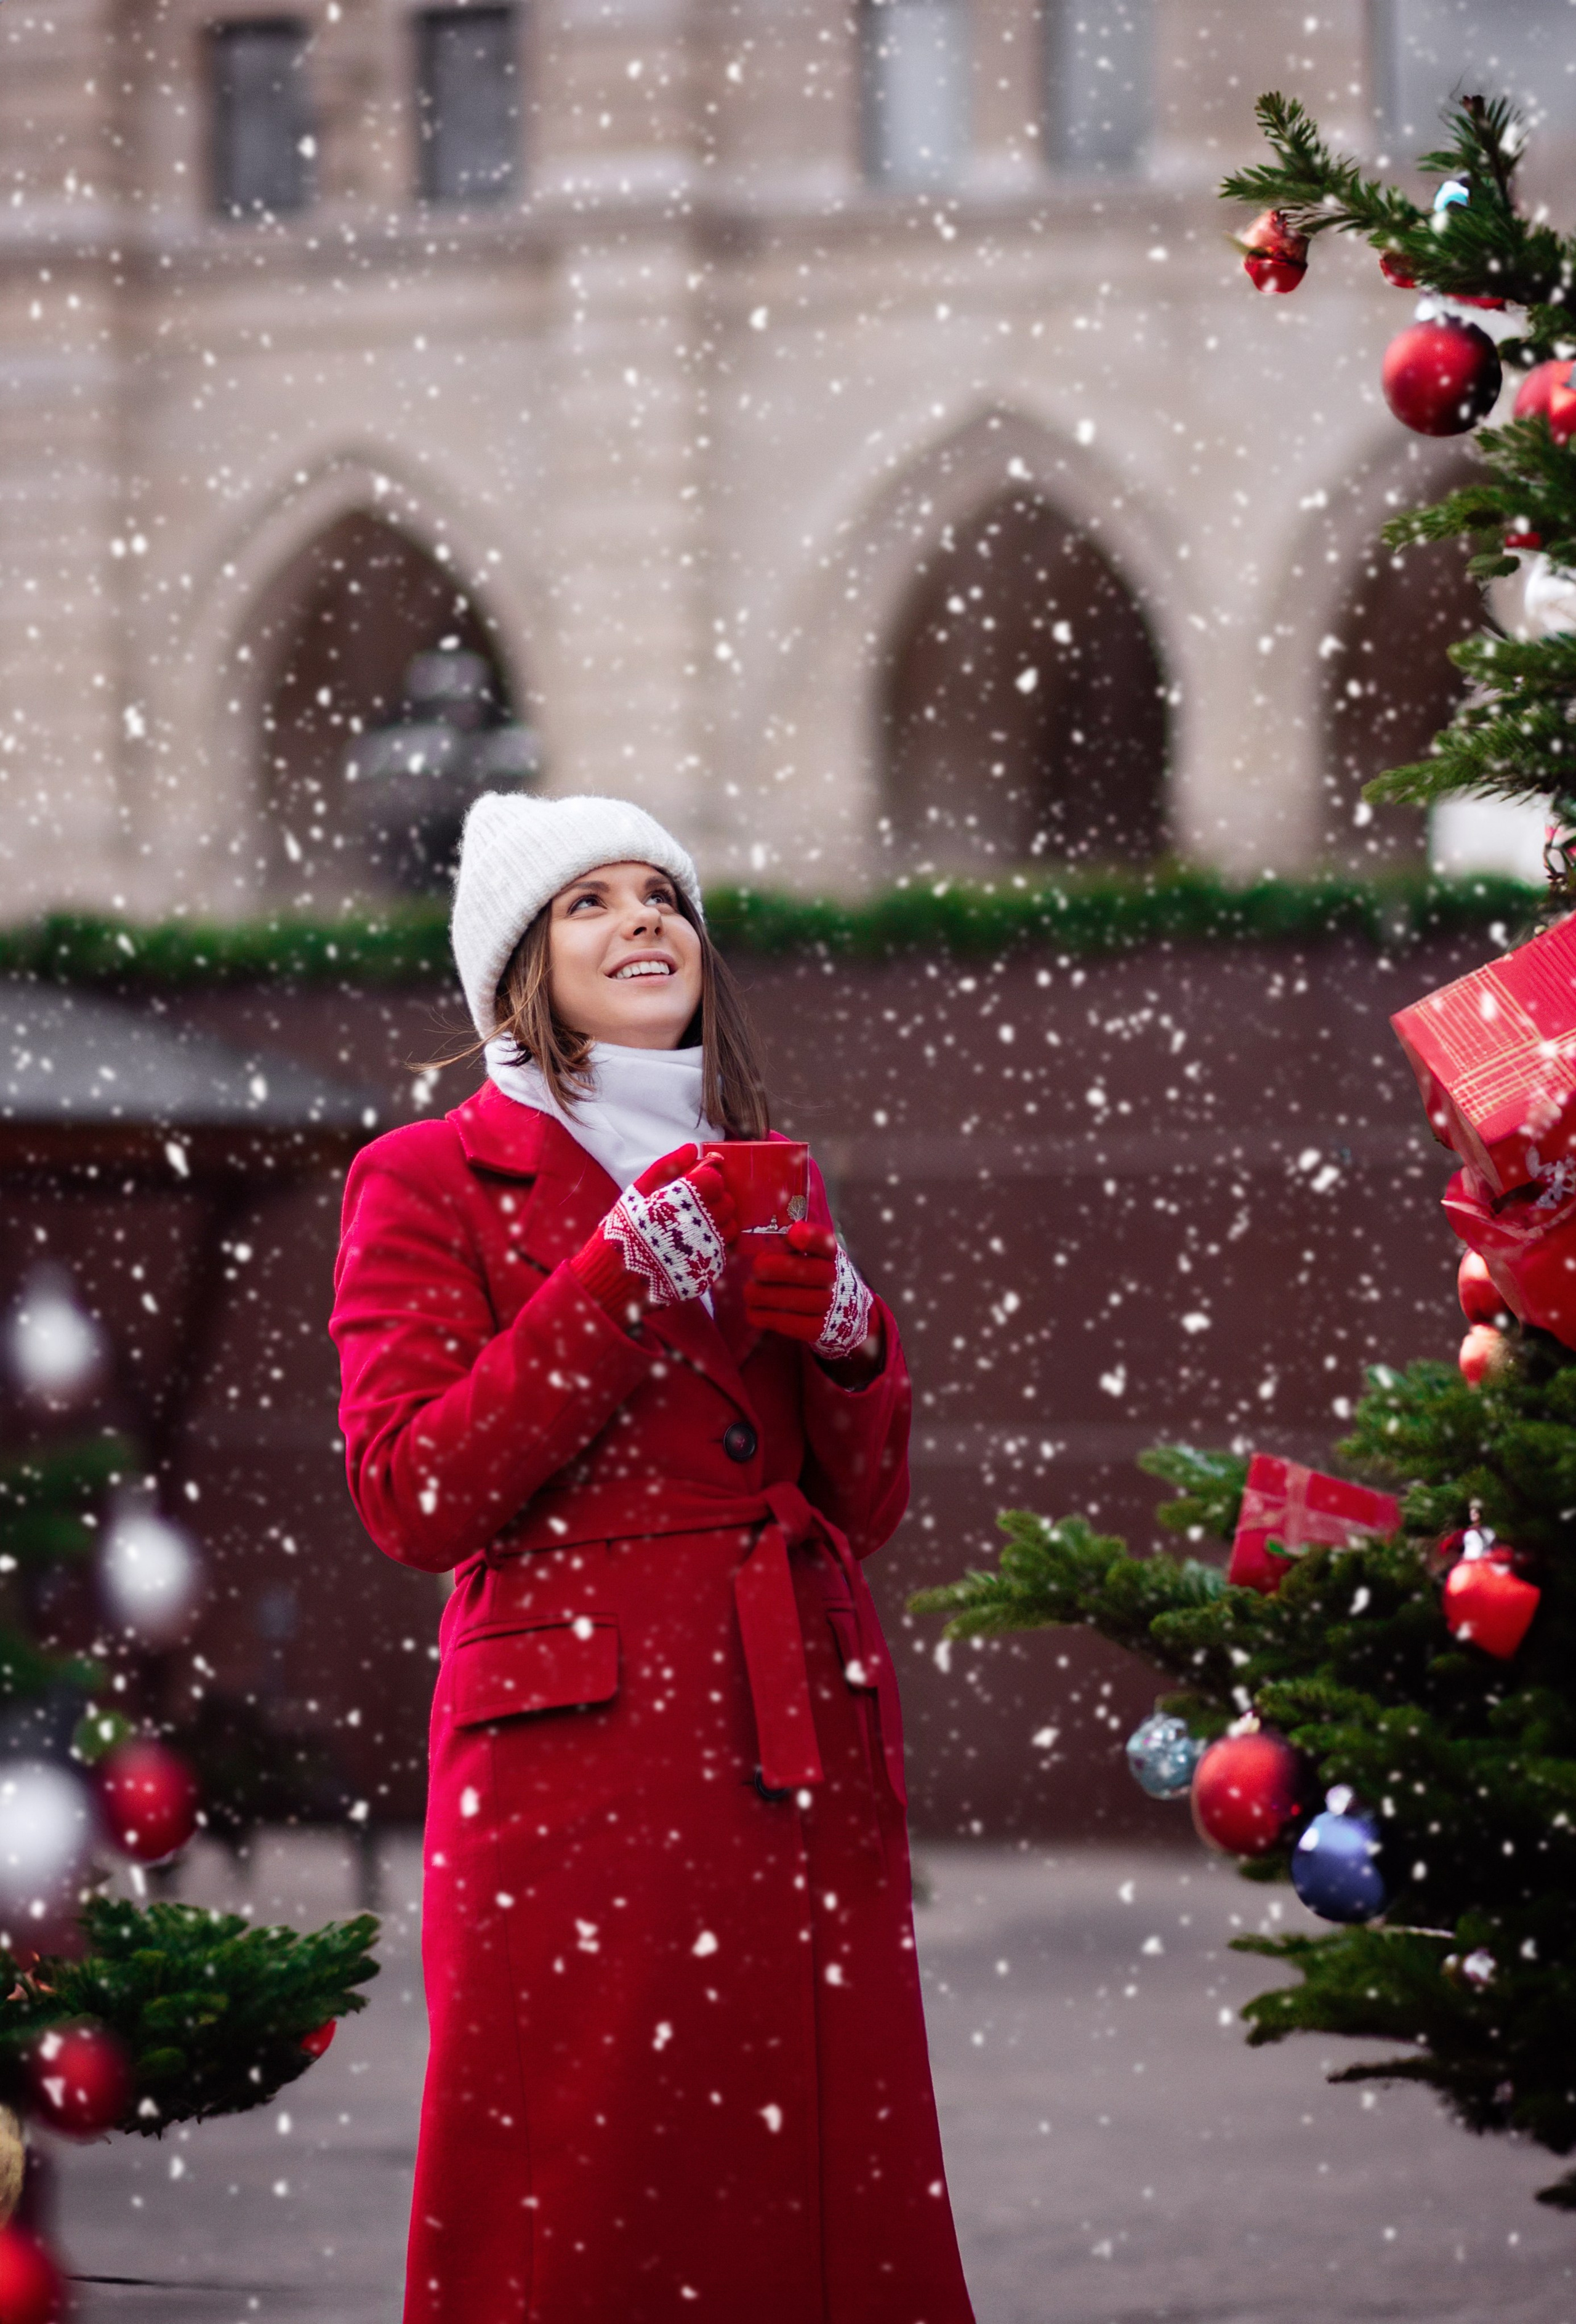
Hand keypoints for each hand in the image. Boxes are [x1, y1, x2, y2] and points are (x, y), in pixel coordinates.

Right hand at [571, 1144, 737, 1319]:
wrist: (614, 1280)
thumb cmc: (623, 1231)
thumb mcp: (637, 1193)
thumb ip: (667, 1167)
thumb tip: (693, 1147)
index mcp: (679, 1201)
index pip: (715, 1179)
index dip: (706, 1178)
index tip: (694, 1184)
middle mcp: (697, 1226)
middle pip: (727, 1202)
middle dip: (714, 1199)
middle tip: (691, 1206)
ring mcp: (705, 1252)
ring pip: (731, 1226)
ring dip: (718, 1221)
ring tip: (692, 1226)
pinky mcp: (708, 1272)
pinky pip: (724, 1250)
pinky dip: (713, 1244)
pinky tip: (692, 1245)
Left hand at [743, 1221, 874, 1359]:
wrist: (843, 1313)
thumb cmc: (813, 1276)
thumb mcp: (808, 1255)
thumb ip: (789, 1245)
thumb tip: (768, 1235)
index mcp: (831, 1254)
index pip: (826, 1243)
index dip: (811, 1237)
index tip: (793, 1234)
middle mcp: (835, 1278)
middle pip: (809, 1272)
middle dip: (778, 1269)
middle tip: (756, 1269)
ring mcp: (831, 1306)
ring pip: (798, 1300)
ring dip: (767, 1295)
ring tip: (749, 1293)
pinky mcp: (820, 1330)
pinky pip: (794, 1324)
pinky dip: (770, 1317)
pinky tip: (753, 1313)